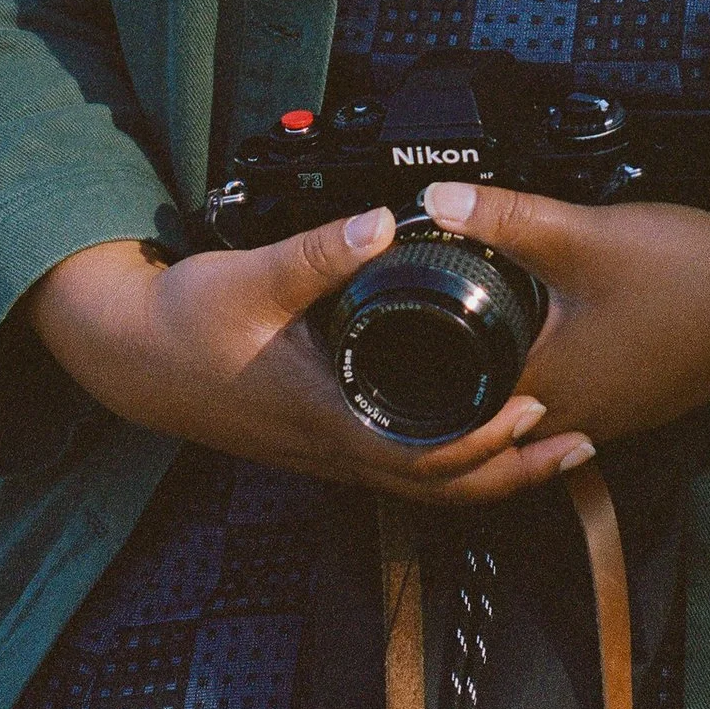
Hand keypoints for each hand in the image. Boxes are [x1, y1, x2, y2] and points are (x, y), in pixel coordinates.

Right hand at [27, 211, 595, 506]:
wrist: (130, 355)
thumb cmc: (188, 322)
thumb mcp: (254, 276)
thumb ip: (320, 250)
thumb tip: (385, 220)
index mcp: (330, 418)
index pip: (429, 460)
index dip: (492, 447)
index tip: (543, 410)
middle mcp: (335, 447)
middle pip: (442, 487)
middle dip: (514, 472)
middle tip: (579, 443)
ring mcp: (326, 446)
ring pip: (422, 481)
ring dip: (486, 468)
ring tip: (544, 440)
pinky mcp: (319, 432)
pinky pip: (398, 460)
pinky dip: (446, 455)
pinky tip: (469, 424)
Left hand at [424, 162, 709, 449]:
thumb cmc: (685, 273)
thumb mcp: (578, 233)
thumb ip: (503, 215)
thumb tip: (437, 197)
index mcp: (550, 388)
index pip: (459, 408)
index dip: (421, 378)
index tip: (389, 352)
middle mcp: (578, 416)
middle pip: (494, 419)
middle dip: (457, 384)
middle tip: (419, 345)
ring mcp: (614, 415)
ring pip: (535, 413)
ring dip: (505, 385)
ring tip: (474, 344)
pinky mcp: (640, 399)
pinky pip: (575, 402)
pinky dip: (550, 378)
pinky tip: (551, 340)